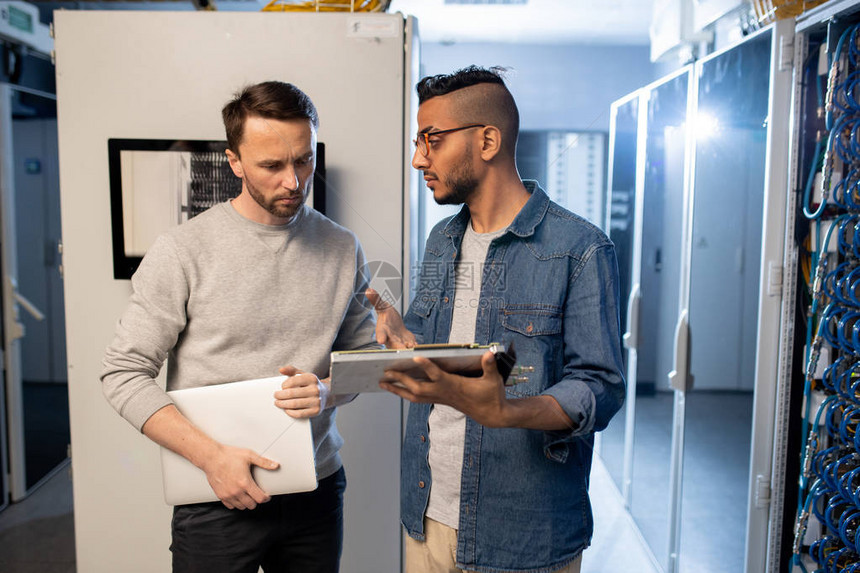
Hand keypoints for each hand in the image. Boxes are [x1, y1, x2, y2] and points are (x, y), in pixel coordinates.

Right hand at [200, 444, 278, 509]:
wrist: (211, 458)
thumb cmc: (229, 455)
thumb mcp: (249, 456)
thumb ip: (263, 462)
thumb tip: (276, 465)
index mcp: (245, 483)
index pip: (259, 498)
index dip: (265, 498)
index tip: (267, 495)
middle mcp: (236, 491)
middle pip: (251, 505)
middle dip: (256, 500)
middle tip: (257, 494)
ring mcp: (227, 495)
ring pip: (241, 507)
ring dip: (246, 503)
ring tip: (248, 495)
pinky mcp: (220, 495)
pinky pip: (230, 506)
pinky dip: (236, 503)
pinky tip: (238, 496)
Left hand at [275, 365, 328, 417]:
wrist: (327, 394)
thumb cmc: (311, 384)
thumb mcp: (304, 375)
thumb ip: (292, 370)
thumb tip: (281, 370)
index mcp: (311, 378)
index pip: (292, 381)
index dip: (284, 385)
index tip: (282, 387)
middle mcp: (315, 389)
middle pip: (291, 393)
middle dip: (280, 395)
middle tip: (276, 396)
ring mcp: (316, 401)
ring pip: (294, 404)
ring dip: (283, 404)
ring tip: (278, 403)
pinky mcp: (316, 411)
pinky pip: (299, 413)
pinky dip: (290, 412)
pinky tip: (286, 409)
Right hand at [366, 287, 415, 348]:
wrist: (394, 325)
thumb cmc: (387, 317)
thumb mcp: (382, 307)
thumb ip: (376, 300)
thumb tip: (369, 290)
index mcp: (382, 330)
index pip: (380, 334)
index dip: (380, 337)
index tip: (381, 340)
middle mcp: (390, 339)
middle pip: (393, 345)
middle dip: (398, 347)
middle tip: (403, 348)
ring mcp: (399, 343)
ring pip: (403, 349)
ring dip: (408, 349)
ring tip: (413, 347)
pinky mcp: (407, 344)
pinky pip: (411, 348)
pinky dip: (415, 348)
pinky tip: (418, 346)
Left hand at [380, 351, 509, 427]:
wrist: (492, 415)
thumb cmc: (492, 396)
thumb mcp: (494, 380)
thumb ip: (490, 366)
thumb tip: (489, 353)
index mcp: (454, 386)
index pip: (438, 375)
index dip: (427, 366)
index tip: (415, 357)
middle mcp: (444, 393)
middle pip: (417, 388)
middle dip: (400, 381)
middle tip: (385, 372)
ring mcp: (441, 398)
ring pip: (414, 396)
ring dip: (397, 390)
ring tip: (382, 383)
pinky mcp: (441, 401)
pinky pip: (418, 398)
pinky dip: (406, 393)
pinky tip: (398, 389)